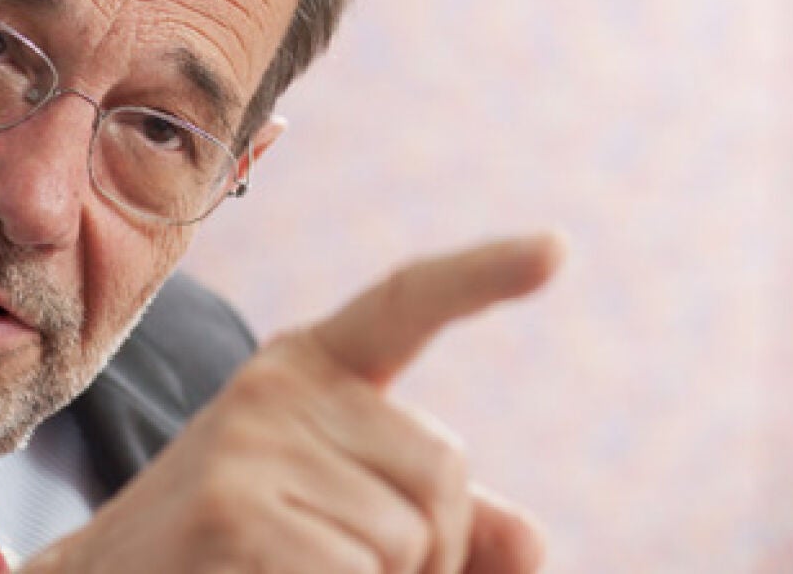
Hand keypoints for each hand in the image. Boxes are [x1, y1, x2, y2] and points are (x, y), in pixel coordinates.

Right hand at [22, 234, 562, 573]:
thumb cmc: (235, 555)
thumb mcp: (336, 515)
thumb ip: (437, 519)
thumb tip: (529, 536)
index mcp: (306, 369)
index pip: (405, 303)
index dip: (482, 276)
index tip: (557, 250)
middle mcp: (280, 386)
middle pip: (444, 472)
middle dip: (428, 554)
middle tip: (334, 569)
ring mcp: (252, 442)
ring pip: (411, 540)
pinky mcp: (235, 508)